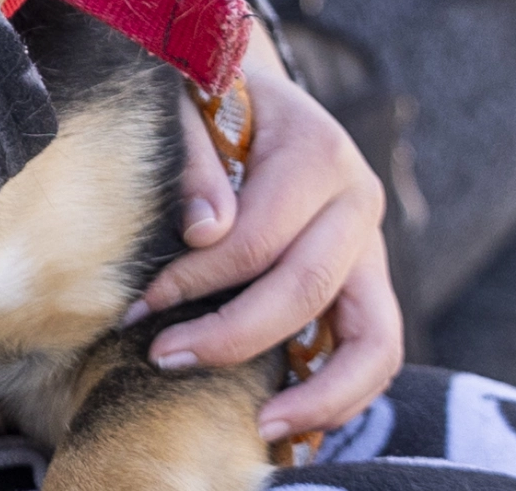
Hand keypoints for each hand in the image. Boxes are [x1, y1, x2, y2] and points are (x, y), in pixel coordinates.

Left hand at [131, 25, 400, 439]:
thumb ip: (194, 157)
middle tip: (162, 357)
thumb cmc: (208, 95)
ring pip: (374, 339)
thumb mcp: (188, 102)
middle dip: (233, 335)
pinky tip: (289, 419)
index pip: (260, 238)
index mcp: (318, 150)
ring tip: (260, 427)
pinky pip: (373, 351)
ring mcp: (370, 246)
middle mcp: (358, 200)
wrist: (251, 88)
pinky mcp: (366, 281)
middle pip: (309, 289)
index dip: (198, 279)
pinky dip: (340, 394)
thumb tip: (204, 231)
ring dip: (319, 394)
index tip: (141, 304)